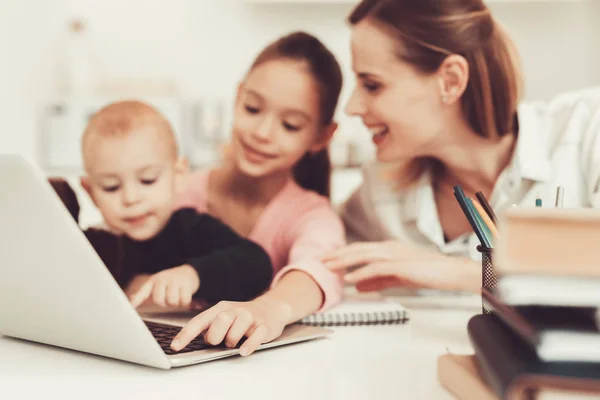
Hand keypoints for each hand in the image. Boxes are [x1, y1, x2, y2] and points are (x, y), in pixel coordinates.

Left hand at [129, 265, 199, 307]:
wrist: (189, 272)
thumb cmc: (170, 281)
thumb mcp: (156, 284)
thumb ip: (143, 293)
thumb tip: (131, 300)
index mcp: (153, 280)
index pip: (143, 291)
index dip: (136, 300)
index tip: (130, 307)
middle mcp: (163, 279)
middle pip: (159, 300)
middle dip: (164, 303)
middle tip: (168, 299)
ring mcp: (175, 280)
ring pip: (172, 301)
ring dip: (175, 303)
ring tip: (177, 297)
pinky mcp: (187, 284)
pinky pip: (184, 301)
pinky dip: (184, 302)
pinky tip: (184, 296)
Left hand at [170, 295, 291, 356]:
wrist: (271, 308)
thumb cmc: (242, 316)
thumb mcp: (224, 316)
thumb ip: (210, 327)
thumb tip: (197, 340)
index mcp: (220, 308)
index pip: (200, 321)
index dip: (186, 334)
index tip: (175, 346)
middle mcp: (234, 310)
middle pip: (219, 321)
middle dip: (215, 336)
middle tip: (219, 341)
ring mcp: (250, 317)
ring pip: (236, 330)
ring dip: (232, 341)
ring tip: (235, 342)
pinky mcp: (264, 326)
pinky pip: (255, 336)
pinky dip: (249, 345)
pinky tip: (244, 351)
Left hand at [323, 241, 477, 291]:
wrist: (452, 272)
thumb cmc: (429, 273)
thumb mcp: (399, 277)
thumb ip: (378, 281)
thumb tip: (358, 286)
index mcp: (389, 248)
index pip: (360, 248)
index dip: (342, 253)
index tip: (326, 259)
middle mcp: (389, 247)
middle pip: (356, 249)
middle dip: (336, 254)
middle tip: (318, 260)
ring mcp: (394, 254)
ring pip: (362, 255)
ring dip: (343, 261)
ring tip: (327, 266)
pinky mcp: (400, 264)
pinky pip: (375, 268)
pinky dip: (361, 272)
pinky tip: (350, 278)